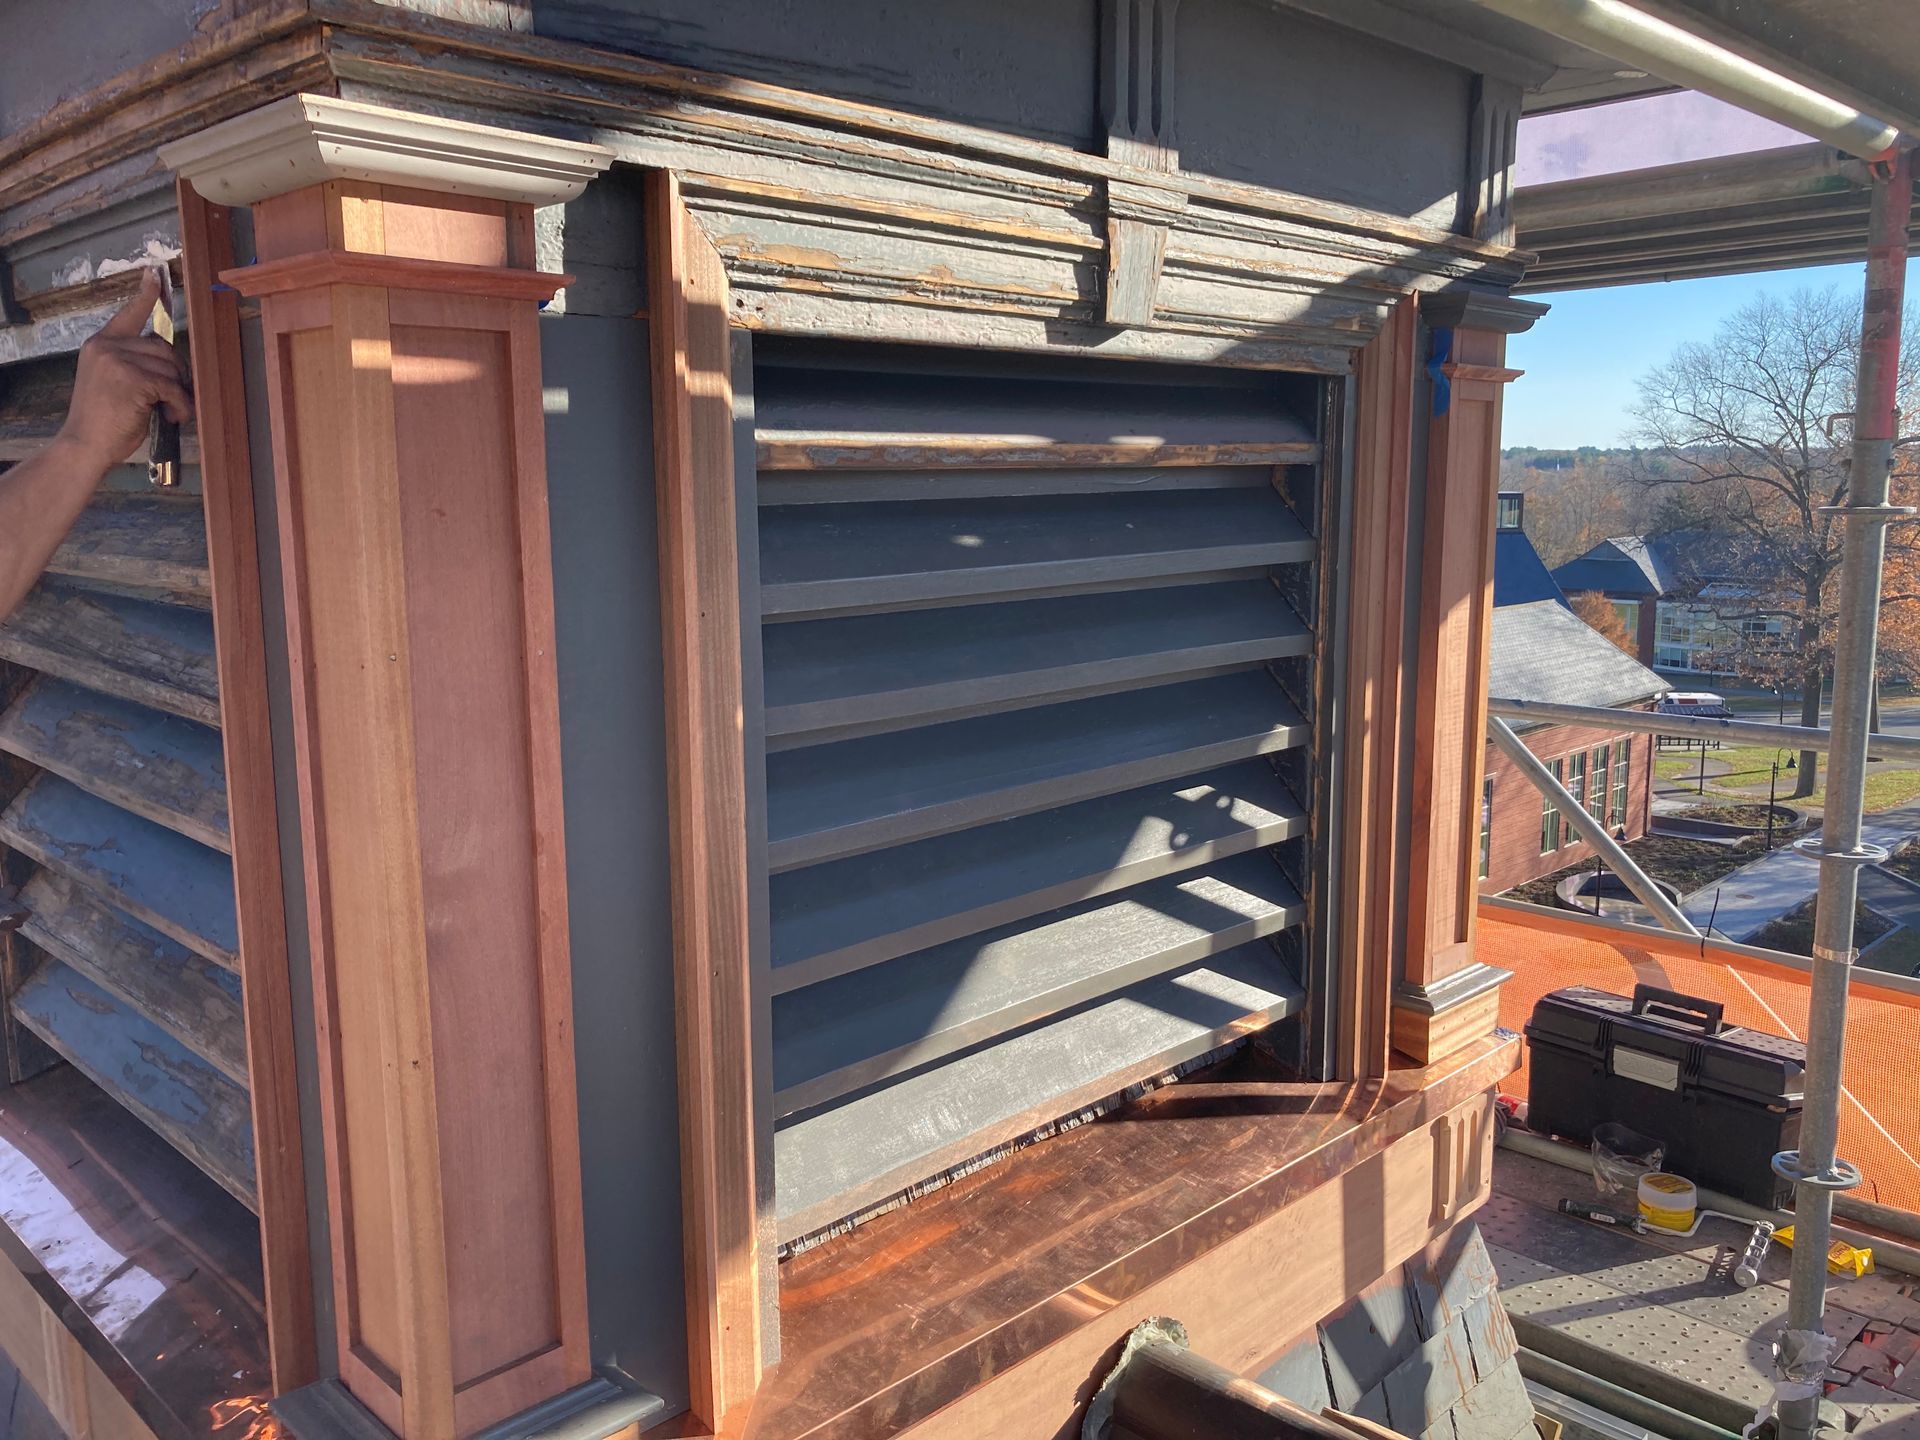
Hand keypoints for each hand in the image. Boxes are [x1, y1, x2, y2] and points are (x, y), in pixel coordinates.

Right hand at [52, 269, 192, 470]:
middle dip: (175, 374)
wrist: (84, 444)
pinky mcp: (133, 379)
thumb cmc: (104, 419)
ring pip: (172, 368)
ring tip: (168, 412)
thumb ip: (133, 362)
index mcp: (101, 343)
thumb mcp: (113, 381)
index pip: (130, 313)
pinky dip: (181, 406)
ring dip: (178, 393)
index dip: (147, 294)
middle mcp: (107, 346)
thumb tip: (170, 357)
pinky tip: (172, 417)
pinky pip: (174, 388)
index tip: (156, 274)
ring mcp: (118, 360)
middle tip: (171, 398)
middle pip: (165, 348)